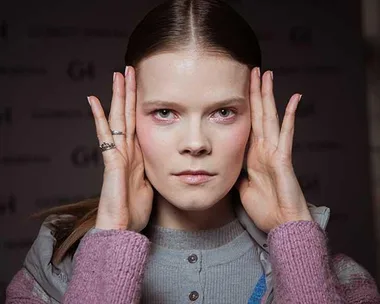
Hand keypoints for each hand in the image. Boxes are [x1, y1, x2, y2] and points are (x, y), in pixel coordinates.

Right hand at [88, 66, 152, 231]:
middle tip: (129, 71)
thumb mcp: (149, 185)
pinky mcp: (111, 163)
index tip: (142, 87)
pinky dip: (99, 118)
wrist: (121, 229)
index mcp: (136, 156)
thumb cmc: (133, 211)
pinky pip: (105, 136)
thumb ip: (150, 170)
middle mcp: (125, 151)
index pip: (138, 124)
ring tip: (116, 76)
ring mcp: (117, 155)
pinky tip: (93, 101)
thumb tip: (160, 162)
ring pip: (118, 119)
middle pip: (128, 116)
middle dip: (129, 93)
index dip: (139, 105)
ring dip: (118, 97)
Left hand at [236, 68, 312, 233]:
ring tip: (268, 75)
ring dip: (269, 96)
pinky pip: (287, 133)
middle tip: (253, 71)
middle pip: (258, 114)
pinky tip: (294, 98)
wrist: (281, 224)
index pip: (247, 123)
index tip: (239, 88)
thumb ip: (237, 171)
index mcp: (253, 154)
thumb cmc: (264, 207)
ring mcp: (275, 151)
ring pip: (270, 117)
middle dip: (255, 92)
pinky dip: (290, 116)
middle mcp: (264, 148)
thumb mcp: (242, 186)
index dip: (244, 106)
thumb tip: (226, 162)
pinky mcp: (284, 159)